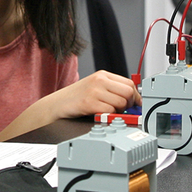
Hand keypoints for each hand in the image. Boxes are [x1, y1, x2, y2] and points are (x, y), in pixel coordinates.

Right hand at [0, 71, 142, 141]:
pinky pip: (110, 111)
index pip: (129, 83)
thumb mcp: (95, 88)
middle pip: (128, 92)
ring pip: (121, 102)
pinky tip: (99, 114)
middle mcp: (99, 80)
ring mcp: (94, 90)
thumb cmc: (75, 99)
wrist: (56, 105)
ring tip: (107, 112)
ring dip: (118, 111)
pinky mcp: (89, 102)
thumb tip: (133, 99)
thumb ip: (112, 90)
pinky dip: (108, 116)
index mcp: (102, 75)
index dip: (135, 96)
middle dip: (129, 104)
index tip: (136, 105)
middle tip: (123, 111)